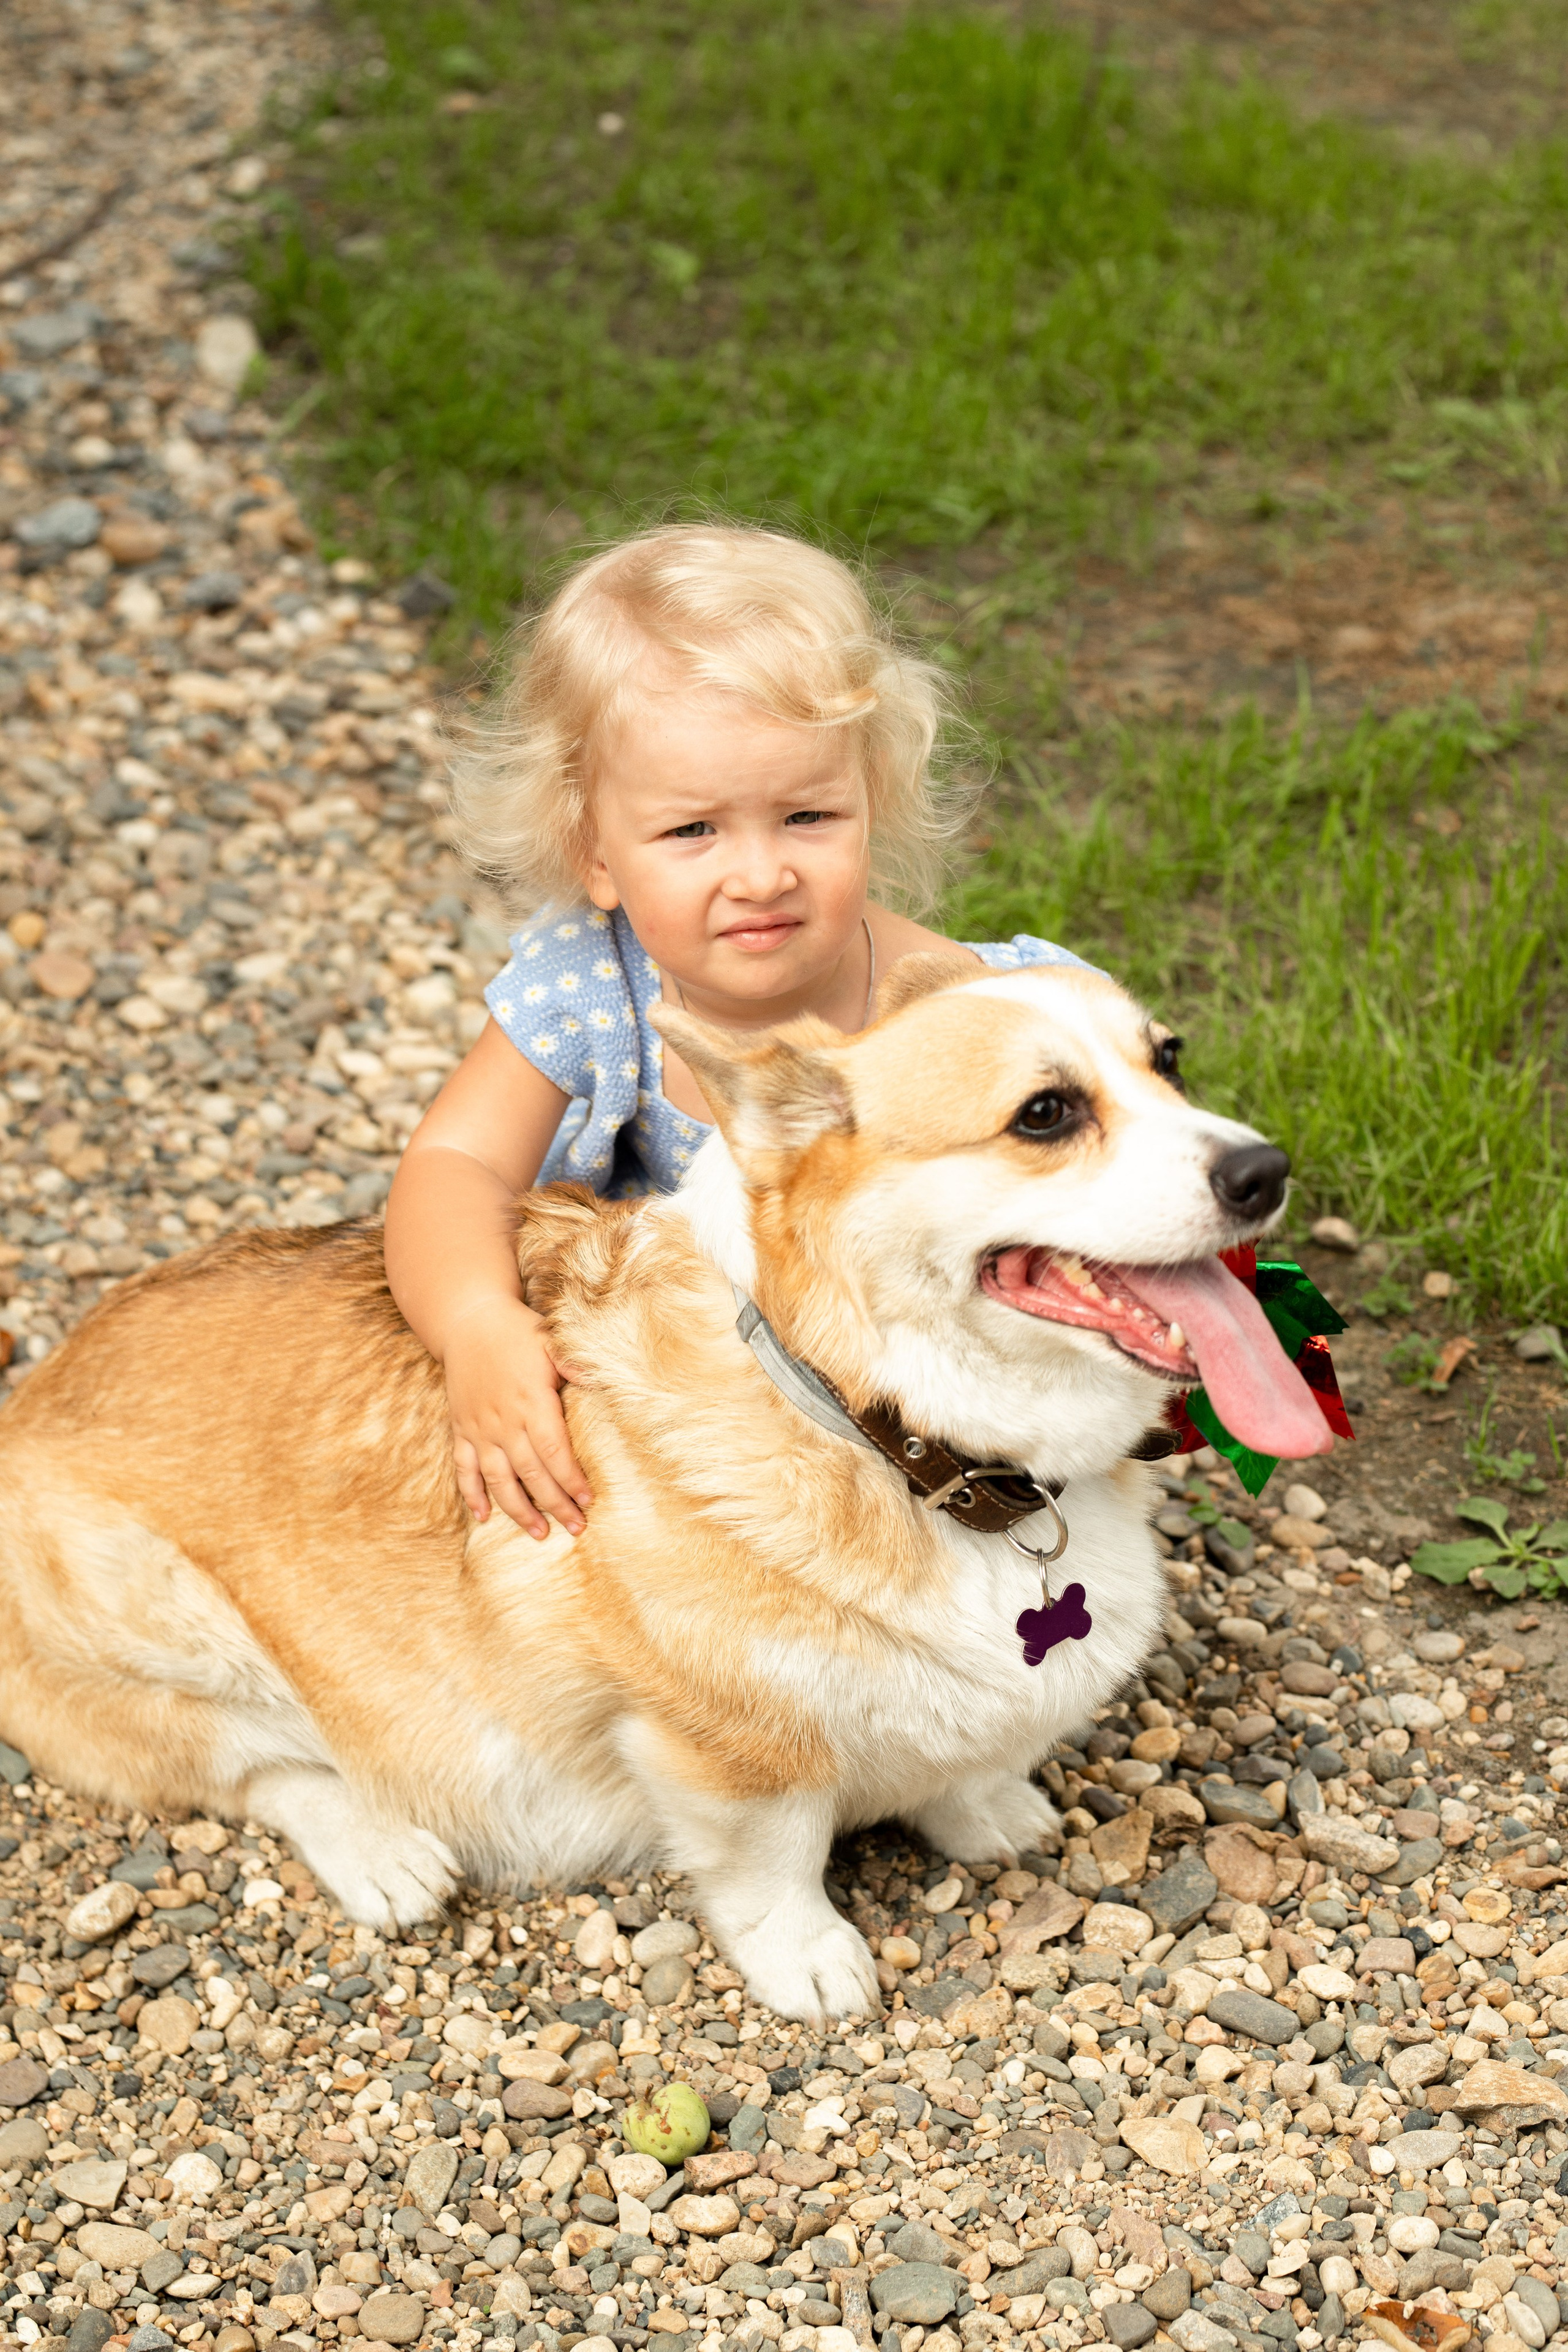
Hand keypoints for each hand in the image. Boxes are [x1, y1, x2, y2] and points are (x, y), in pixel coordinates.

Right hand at [442, 1295, 592, 1537]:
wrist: (467, 1320)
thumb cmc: (518, 1332)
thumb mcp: (551, 1341)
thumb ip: (576, 1364)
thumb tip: (605, 1382)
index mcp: (531, 1402)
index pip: (554, 1452)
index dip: (571, 1480)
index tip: (589, 1501)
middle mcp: (503, 1421)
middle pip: (531, 1473)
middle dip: (555, 1504)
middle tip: (576, 1528)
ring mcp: (479, 1428)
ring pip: (498, 1479)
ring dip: (518, 1510)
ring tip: (540, 1533)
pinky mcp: (461, 1429)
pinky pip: (463, 1469)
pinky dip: (472, 1495)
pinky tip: (484, 1517)